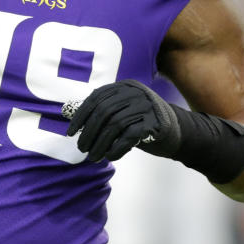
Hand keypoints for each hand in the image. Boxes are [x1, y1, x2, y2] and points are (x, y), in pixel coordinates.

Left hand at [65, 80, 180, 161]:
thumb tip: (67, 111)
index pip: (96, 98)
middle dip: (89, 132)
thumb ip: (100, 111)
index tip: (71, 133)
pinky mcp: (155, 122)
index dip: (81, 116)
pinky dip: (116, 148)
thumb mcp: (121, 112)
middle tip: (82, 149)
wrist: (177, 133)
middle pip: (104, 112)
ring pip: (115, 125)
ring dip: (100, 144)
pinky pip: (129, 136)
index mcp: (124, 86)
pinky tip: (110, 156)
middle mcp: (136, 92)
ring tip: (93, 157)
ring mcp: (147, 106)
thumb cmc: (141, 123)